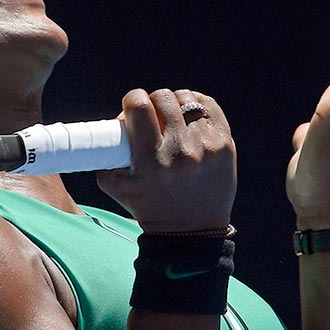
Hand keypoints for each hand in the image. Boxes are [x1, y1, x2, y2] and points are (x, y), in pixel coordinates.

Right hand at [97, 88, 235, 231]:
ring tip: (171, 118)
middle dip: (152, 102)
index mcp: (150, 161)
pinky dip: (196, 105)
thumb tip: (117, 122)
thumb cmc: (149, 206)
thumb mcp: (115, 185)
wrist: (190, 231)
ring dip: (174, 104)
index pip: (139, 106)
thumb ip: (104, 154)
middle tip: (151, 116)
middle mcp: (180, 151)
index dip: (132, 99)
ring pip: (186, 99)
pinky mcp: (224, 145)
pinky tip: (189, 115)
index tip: (132, 107)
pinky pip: (209, 106)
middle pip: (162, 98)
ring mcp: (206, 147)